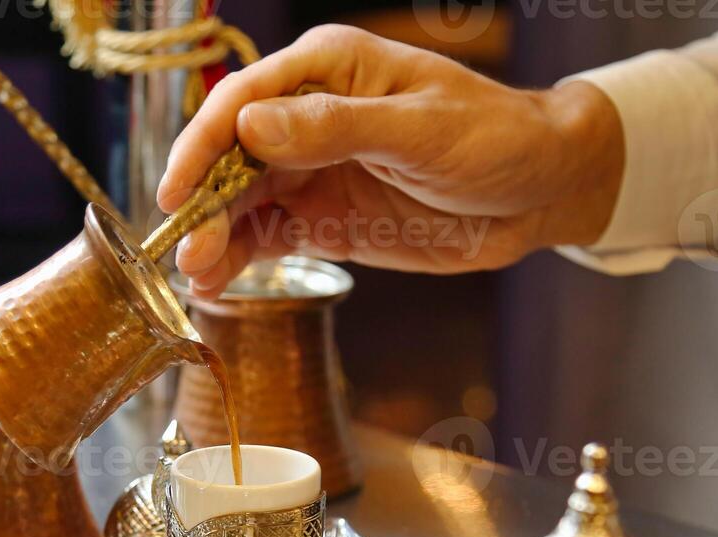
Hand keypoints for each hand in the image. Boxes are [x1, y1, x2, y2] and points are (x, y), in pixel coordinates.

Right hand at [157, 25, 624, 296]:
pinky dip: (238, 260)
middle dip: (202, 202)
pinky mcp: (322, 219)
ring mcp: (310, 171)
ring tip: (195, 276)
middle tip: (185, 250)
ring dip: (213, 236)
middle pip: (230, 157)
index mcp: (326, 70)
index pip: (244, 101)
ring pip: (240, 203)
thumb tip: (252, 125)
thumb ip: (336, 128)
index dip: (202, 145)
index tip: (178, 191)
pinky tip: (215, 285)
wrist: (539, 190)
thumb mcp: (419, 131)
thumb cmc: (494, 137)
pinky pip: (266, 238)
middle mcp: (305, 117)